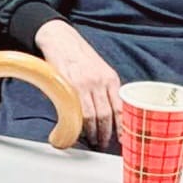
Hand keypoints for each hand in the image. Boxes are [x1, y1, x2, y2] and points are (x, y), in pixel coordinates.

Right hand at [34, 19, 121, 148]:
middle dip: (107, 134)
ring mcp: (84, 85)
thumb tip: (112, 112)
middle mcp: (100, 82)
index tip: (123, 138)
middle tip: (104, 143)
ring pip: (93, 116)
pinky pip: (76, 111)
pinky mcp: (68, 87)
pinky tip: (79, 130)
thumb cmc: (79, 56)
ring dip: (93, 132)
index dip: (122, 126)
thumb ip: (106, 88)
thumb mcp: (100, 69)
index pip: (121, 107)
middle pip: (107, 115)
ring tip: (92, 140)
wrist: (60, 39)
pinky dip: (79, 125)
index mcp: (110, 78)